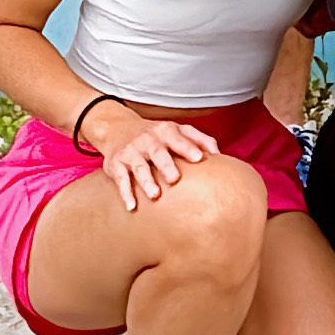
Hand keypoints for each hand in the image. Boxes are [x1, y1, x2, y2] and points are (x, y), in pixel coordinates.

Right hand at [89, 109, 219, 213]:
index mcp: (165, 131)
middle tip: (175, 179)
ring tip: (155, 195)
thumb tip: (219, 154)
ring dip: (146, 181)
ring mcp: (131, 152)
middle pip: (157, 153)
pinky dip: (125, 193)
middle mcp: (147, 140)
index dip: (188, 148)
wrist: (117, 127)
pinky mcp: (116, 164)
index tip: (198, 158)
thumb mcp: (176, 129)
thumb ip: (199, 139)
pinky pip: (120, 179)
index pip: (178, 139)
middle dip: (166, 165)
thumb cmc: (155, 134)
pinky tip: (132, 206)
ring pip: (139, 167)